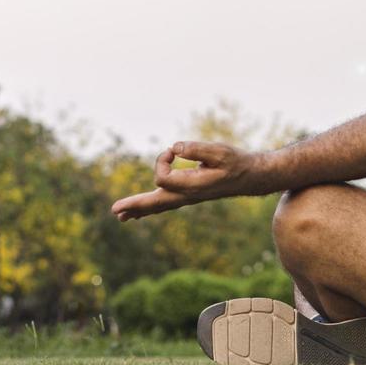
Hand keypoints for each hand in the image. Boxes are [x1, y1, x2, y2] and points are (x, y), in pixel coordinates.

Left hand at [110, 141, 263, 220]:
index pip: (163, 177)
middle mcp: (188, 196)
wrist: (250, 177)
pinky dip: (151, 206)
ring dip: (139, 209)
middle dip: (135, 205)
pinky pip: (165, 203)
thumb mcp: (219, 151)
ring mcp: (188, 198)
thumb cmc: (236, 162)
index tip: (171, 151)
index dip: (161, 160)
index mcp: (193, 187)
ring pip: (159, 206)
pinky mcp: (189, 195)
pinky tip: (141, 212)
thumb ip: (196, 149)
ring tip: (121, 216)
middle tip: (114, 210)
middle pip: (156, 203)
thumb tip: (174, 148)